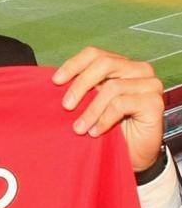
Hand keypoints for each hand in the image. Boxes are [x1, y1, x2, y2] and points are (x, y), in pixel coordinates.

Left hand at [52, 47, 163, 172]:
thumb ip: (80, 88)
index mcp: (119, 64)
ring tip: (79, 128)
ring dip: (91, 110)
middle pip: (104, 64)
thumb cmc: (108, 126)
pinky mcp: (155, 102)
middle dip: (80, 85)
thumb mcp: (89, 103)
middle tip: (66, 106)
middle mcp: (137, 69)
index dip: (73, 65)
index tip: (55, 81)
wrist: (131, 154)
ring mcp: (149, 84)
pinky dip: (104, 119)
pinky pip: (122, 104)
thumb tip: (53, 80)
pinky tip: (95, 131)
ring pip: (112, 87)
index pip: (94, 54)